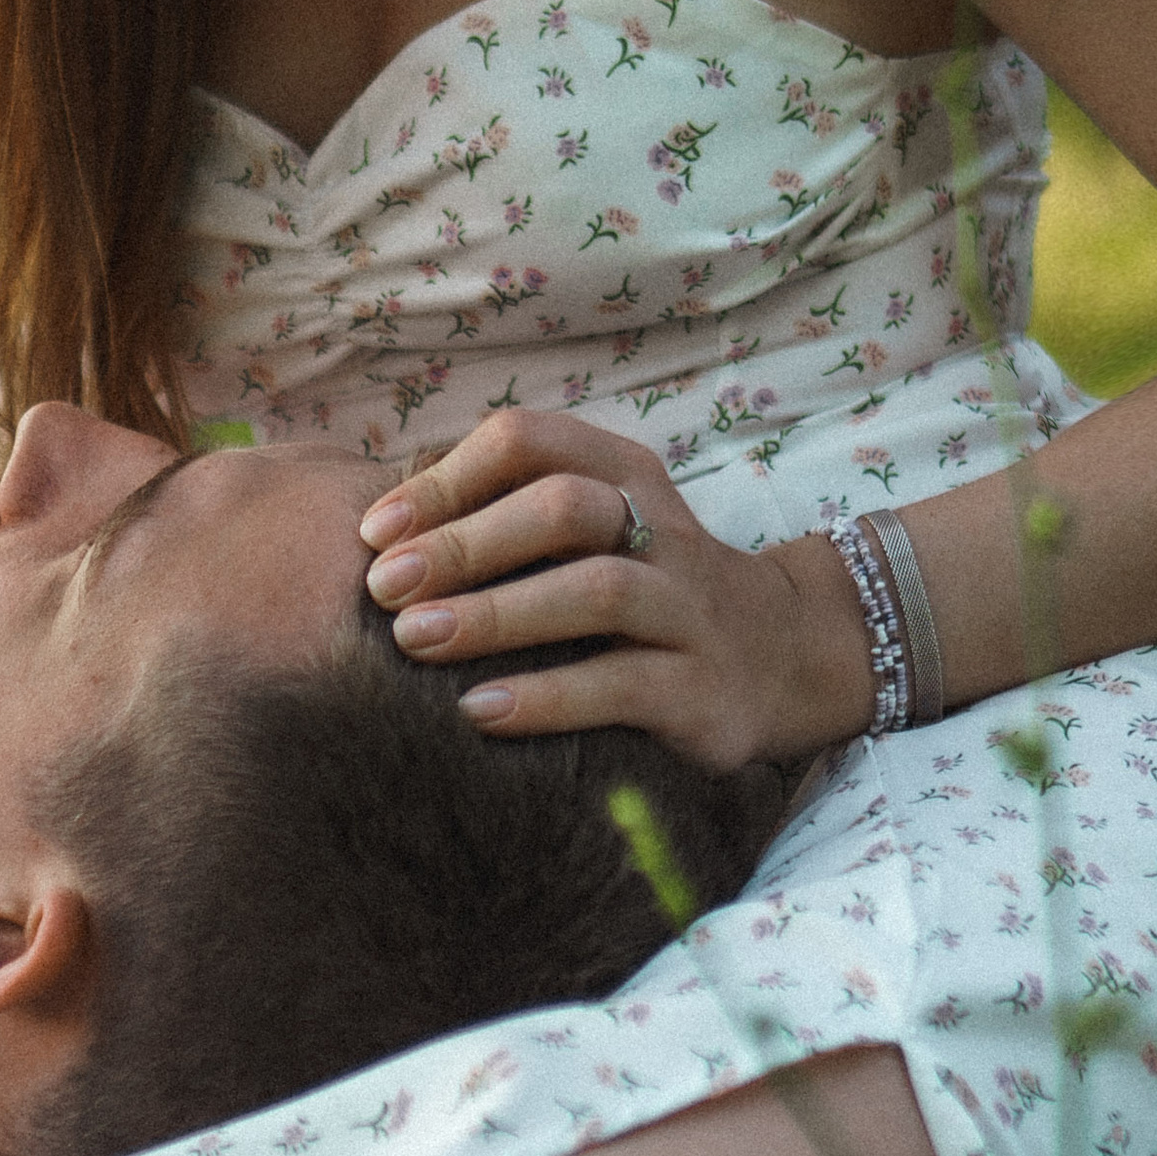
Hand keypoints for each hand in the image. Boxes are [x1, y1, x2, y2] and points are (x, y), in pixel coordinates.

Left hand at [359, 408, 873, 770]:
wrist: (784, 656)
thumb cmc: (644, 589)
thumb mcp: (593, 532)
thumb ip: (506, 517)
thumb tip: (373, 532)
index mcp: (624, 475)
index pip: (530, 443)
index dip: (446, 481)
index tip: (373, 532)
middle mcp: (662, 531)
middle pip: (562, 508)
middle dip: (464, 544)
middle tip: (383, 589)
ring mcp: (689, 611)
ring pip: (598, 591)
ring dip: (497, 614)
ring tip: (415, 641)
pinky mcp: (703, 691)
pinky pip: (623, 686)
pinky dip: (546, 697)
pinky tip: (478, 712)